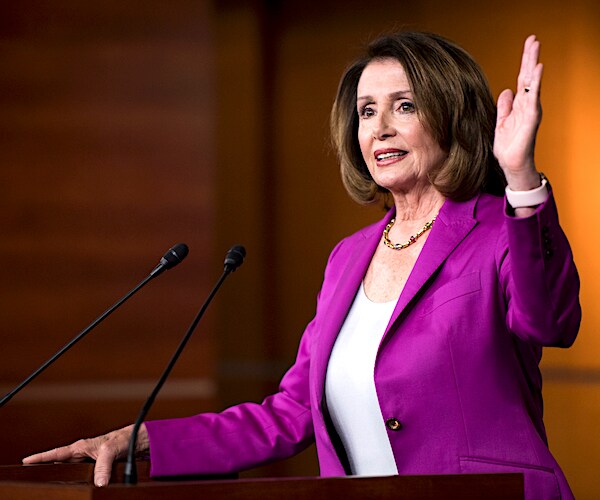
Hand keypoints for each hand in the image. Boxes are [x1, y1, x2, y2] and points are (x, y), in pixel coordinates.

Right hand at [22, 423, 147, 486]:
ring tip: (49, 482)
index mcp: (81, 447)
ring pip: (71, 470)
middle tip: (32, 475)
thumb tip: (99, 484)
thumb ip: (103, 466)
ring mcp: (89, 461)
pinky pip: (83, 476)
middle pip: (60, 463)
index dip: (41, 458)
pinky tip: (74, 486)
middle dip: (48, 468)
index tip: (26, 461)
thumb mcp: (110, 451)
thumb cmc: (123, 439)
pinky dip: (78, 481)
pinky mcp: (97, 468)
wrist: (138, 440)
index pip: (56, 453)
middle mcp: (83, 454)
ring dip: (63, 475)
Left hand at [494, 34, 542, 190]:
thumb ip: (504, 106)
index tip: (528, 44)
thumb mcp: (501, 122)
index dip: (524, 62)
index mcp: (519, 104)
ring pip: (532, 84)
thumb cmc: (508, 146)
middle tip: (533, 38)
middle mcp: (526, 105)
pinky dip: (535, 84)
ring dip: (533, 65)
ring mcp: (530, 111)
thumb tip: (505, 90)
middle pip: (528, 77)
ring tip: (535, 48)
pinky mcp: (530, 119)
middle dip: (530, 57)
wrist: (511, 164)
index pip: (522, 78)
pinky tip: (536, 71)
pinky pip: (533, 99)